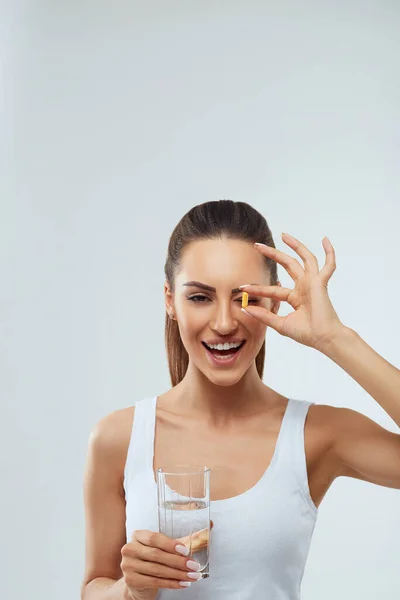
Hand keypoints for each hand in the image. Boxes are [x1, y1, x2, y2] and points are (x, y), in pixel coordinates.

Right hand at [121, 524, 212, 598]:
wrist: (138, 580)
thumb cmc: (154, 559)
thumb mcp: (167, 547)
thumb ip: (186, 539)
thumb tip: (209, 526)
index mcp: (138, 535)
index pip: (154, 538)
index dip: (170, 544)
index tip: (186, 550)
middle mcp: (130, 548)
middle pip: (156, 555)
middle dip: (178, 562)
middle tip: (195, 566)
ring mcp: (128, 565)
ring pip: (157, 570)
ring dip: (178, 575)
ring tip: (193, 576)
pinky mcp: (131, 580)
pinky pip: (154, 582)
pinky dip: (171, 584)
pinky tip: (183, 584)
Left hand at [240, 233, 344, 350]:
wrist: (323, 338)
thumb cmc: (306, 334)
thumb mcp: (280, 324)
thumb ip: (264, 315)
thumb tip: (245, 308)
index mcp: (295, 297)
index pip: (273, 289)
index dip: (258, 289)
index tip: (243, 287)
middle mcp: (304, 287)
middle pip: (287, 265)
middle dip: (272, 254)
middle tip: (257, 246)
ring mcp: (313, 283)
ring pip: (305, 258)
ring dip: (296, 246)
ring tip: (284, 235)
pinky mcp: (320, 283)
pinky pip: (328, 265)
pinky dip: (329, 252)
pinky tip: (325, 240)